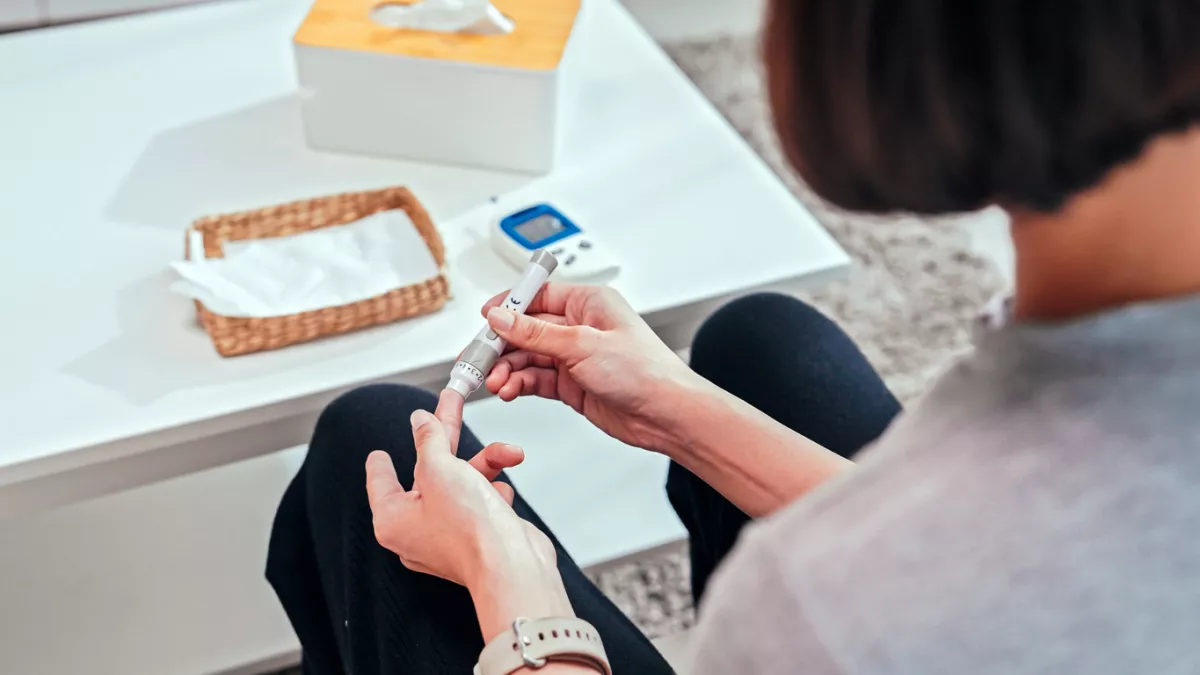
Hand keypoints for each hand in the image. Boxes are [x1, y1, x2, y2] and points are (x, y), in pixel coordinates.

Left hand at [367, 408, 553, 587]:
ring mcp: (448, 535)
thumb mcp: (440, 468)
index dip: (381, 463)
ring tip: (508, 452)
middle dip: (447, 435)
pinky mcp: (477, 536)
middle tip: (450, 403)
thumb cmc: (468, 529)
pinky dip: (494, 492)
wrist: (511, 565)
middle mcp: (417, 530)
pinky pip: (481, 501)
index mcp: (393, 519)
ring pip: (462, 483)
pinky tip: (503, 496)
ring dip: (487, 464)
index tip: (378, 453)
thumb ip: (429, 439)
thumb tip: (421, 421)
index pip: (381, 482)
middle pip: (428, 471)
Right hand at [481, 284, 701, 452]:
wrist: (667, 414)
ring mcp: (576, 357)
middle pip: (526, 330)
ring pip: (528, 358)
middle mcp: (580, 327)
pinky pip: (537, 379)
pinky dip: (519, 384)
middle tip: (478, 360)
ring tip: (496, 383)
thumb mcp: (582, 345)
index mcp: (588, 303)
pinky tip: (509, 390)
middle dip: (501, 346)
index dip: (508, 307)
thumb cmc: (644, 371)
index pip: (537, 296)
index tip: (484, 319)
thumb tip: (502, 317)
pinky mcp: (573, 384)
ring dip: (508, 369)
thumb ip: (536, 334)